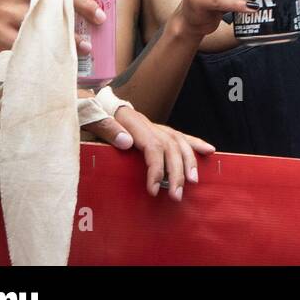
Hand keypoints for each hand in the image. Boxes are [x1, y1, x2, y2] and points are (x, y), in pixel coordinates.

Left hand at [82, 103, 214, 201]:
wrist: (92, 104)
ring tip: (193, 181)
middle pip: (170, 146)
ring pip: (179, 142)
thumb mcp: (90, 118)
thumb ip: (107, 128)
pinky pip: (180, 136)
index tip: (154, 189)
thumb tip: (126, 142)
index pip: (152, 146)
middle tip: (177, 196)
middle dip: (176, 172)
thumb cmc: (90, 113)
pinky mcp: (157, 130)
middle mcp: (148, 124)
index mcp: (131, 122)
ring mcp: (154, 126)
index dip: (156, 168)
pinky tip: (209, 151)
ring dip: (189, 162)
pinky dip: (195, 144)